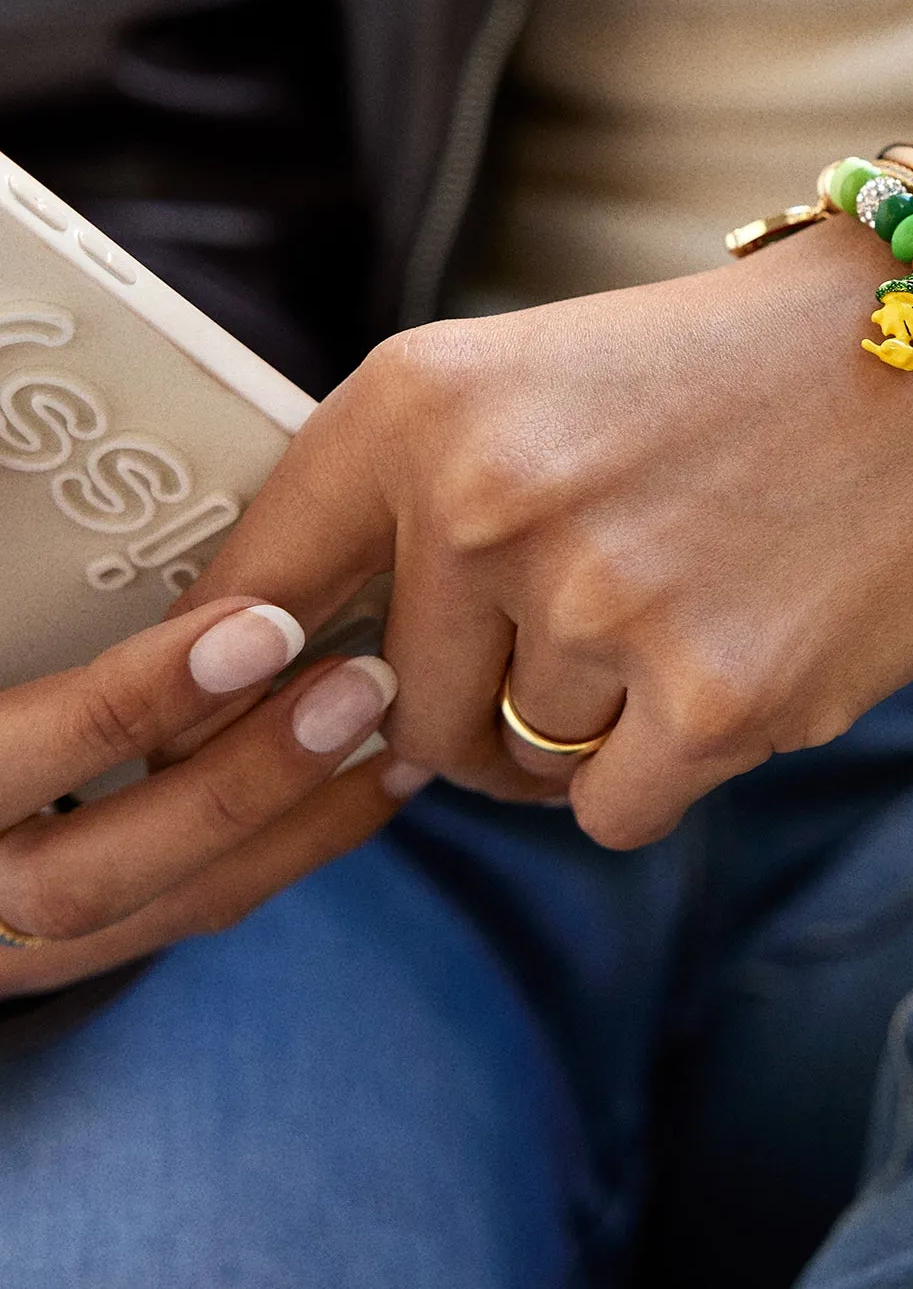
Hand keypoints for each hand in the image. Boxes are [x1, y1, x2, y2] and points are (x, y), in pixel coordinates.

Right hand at [0, 598, 419, 996]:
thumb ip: (14, 571)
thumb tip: (19, 448)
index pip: (8, 763)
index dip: (132, 703)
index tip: (257, 624)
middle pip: (88, 874)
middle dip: (236, 783)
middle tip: (359, 683)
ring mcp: (6, 938)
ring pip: (158, 912)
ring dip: (293, 820)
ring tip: (393, 726)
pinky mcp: (62, 945)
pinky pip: (190, 912)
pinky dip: (290, 845)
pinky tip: (370, 774)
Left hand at [187, 0, 912, 854]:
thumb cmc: (747, 368)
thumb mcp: (544, 385)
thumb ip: (419, 508)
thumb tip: (319, 682)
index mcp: (420, 399)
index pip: (253, 581)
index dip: (252, 665)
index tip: (269, 702)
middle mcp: (484, 499)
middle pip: (410, 711)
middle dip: (491, 700)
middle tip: (603, 622)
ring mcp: (598, 601)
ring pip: (525, 763)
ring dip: (598, 723)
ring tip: (702, 600)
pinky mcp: (712, 697)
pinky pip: (614, 808)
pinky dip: (671, 763)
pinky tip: (745, 655)